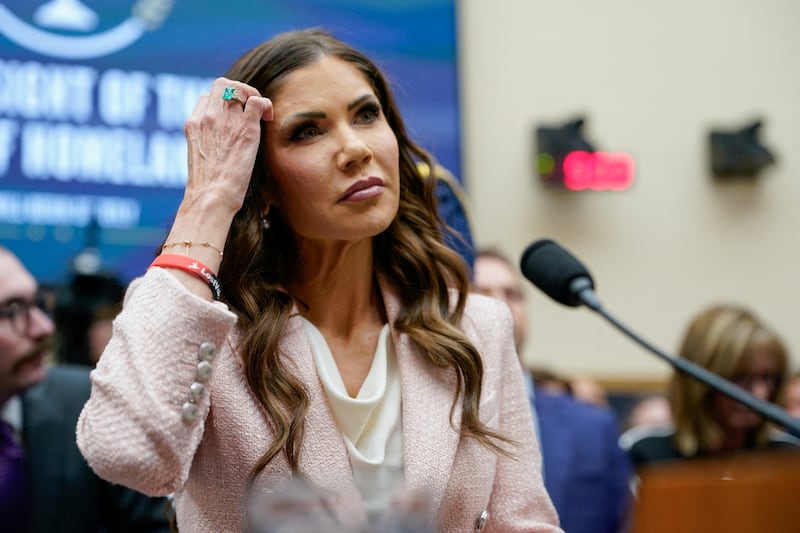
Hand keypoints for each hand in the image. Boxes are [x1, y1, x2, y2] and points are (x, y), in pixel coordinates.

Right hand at [182, 77, 273, 218]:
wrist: (211, 197)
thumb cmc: (208, 188)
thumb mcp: (200, 158)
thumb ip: (207, 143)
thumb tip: (220, 145)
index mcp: (193, 124)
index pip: (207, 98)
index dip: (223, 104)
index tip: (234, 118)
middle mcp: (208, 117)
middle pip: (221, 85)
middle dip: (238, 90)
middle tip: (249, 108)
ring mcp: (226, 121)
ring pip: (238, 88)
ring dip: (252, 94)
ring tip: (260, 113)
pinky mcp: (246, 129)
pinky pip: (257, 101)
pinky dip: (265, 105)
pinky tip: (268, 118)